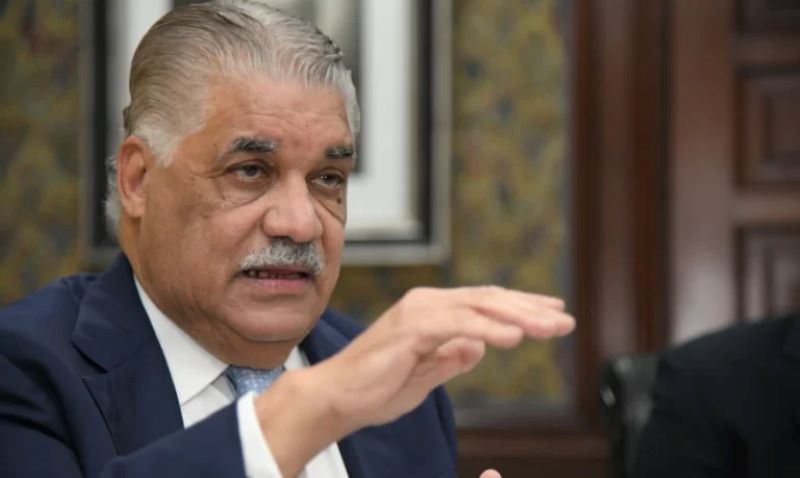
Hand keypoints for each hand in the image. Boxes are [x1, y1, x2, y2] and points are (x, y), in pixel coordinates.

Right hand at [258, 286, 573, 476]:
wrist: (337, 397)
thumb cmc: (376, 388)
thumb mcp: (426, 374)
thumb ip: (452, 357)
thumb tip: (478, 348)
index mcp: (433, 312)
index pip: (486, 303)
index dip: (522, 307)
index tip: (553, 314)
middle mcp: (427, 304)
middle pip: (490, 299)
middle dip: (531, 309)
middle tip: (565, 320)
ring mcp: (419, 312)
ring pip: (479, 306)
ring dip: (519, 316)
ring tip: (550, 328)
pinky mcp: (411, 328)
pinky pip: (457, 324)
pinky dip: (487, 328)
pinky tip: (513, 338)